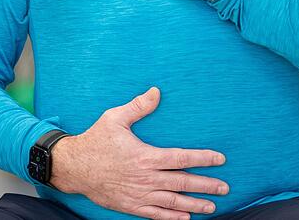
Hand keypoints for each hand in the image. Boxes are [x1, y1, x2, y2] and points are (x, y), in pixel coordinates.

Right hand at [49, 87, 228, 219]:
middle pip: (183, 183)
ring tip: (212, 206)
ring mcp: (139, 194)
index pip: (182, 158)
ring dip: (194, 204)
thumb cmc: (95, 141)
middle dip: (206, 185)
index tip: (220, 159)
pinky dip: (172, 217)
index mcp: (146, 156)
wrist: (74, 167)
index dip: (203, 159)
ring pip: (173, 201)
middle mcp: (146, 178)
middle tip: (224, 188)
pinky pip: (155, 214)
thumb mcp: (114, 118)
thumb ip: (138, 107)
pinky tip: (185, 218)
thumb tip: (156, 92)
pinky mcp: (130, 205)